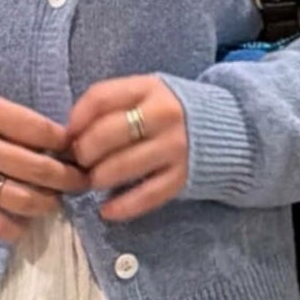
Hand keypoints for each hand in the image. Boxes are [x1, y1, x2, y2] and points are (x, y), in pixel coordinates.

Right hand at [0, 86, 86, 242]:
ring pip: (21, 199)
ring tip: (56, 201)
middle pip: (38, 168)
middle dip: (68, 178)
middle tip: (81, 181)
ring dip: (48, 204)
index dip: (67, 142)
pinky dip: (14, 228)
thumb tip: (58, 143)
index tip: (77, 150)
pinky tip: (25, 224)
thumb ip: (16, 120)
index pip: (41, 130)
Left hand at [68, 77, 187, 221]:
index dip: (76, 120)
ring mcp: (175, 148)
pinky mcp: (182, 178)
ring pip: (121, 167)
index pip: (100, 98)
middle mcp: (163, 115)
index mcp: (149, 88)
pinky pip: (145, 196)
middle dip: (84, 153)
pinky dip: (121, 207)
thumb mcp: (147, 95)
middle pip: (106, 134)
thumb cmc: (172, 113)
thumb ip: (113, 106)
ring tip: (94, 181)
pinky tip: (106, 211)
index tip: (69, 136)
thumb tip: (70, 134)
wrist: (231, 130)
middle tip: (81, 162)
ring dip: (98, 179)